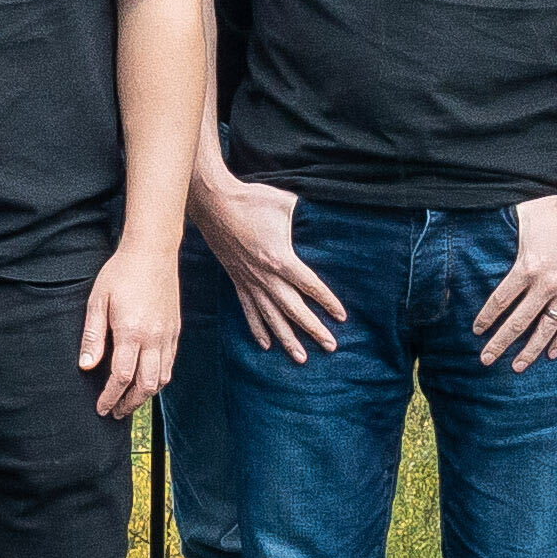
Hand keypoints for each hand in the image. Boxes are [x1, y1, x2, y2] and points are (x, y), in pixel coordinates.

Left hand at [81, 242, 181, 419]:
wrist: (153, 251)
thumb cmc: (120, 273)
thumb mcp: (97, 301)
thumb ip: (93, 337)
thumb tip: (87, 367)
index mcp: (132, 332)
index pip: (122, 377)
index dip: (110, 397)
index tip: (101, 408)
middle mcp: (154, 338)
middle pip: (146, 385)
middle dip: (129, 403)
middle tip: (115, 412)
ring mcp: (168, 334)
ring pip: (162, 378)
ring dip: (146, 395)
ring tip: (130, 401)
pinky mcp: (175, 329)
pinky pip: (171, 363)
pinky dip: (159, 378)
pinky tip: (147, 380)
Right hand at [196, 172, 342, 363]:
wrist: (214, 202)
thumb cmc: (252, 199)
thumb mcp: (285, 204)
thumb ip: (304, 216)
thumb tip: (319, 218)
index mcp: (280, 259)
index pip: (310, 286)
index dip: (328, 302)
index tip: (341, 317)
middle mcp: (265, 276)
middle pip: (294, 309)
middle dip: (313, 329)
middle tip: (331, 346)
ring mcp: (249, 281)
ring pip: (271, 317)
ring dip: (287, 339)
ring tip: (301, 358)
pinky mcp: (237, 280)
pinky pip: (249, 310)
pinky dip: (258, 329)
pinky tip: (266, 345)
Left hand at [478, 183, 556, 367]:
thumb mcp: (524, 217)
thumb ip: (506, 230)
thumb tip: (485, 230)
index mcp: (527, 267)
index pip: (500, 300)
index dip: (487, 318)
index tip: (477, 331)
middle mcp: (546, 284)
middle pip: (518, 322)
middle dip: (500, 343)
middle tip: (486, 360)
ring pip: (545, 329)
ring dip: (529, 350)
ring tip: (517, 367)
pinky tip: (552, 354)